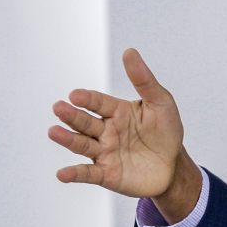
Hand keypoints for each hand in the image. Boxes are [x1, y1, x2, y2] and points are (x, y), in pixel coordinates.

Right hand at [48, 48, 200, 222]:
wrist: (173, 165)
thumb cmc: (166, 131)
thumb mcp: (161, 103)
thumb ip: (144, 80)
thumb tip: (129, 52)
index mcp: (117, 112)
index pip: (99, 102)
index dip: (88, 99)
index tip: (76, 95)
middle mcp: (106, 131)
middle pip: (85, 122)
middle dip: (72, 115)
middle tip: (59, 108)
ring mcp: (104, 152)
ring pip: (82, 144)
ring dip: (67, 139)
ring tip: (54, 132)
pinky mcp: (106, 174)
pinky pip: (88, 174)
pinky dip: (75, 174)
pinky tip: (63, 174)